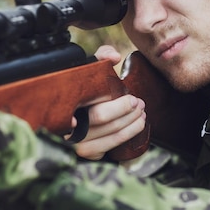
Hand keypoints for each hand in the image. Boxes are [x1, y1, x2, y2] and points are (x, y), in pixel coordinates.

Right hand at [72, 46, 146, 160]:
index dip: (117, 102)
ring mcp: (74, 141)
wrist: (70, 115)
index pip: (94, 101)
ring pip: (109, 134)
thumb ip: (100, 58)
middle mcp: (67, 123)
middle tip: (139, 103)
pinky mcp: (84, 153)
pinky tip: (137, 127)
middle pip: (101, 117)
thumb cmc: (80, 90)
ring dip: (131, 125)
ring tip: (142, 114)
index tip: (132, 98)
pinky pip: (108, 148)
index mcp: (67, 101)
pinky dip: (126, 137)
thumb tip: (115, 56)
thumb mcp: (86, 69)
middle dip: (125, 110)